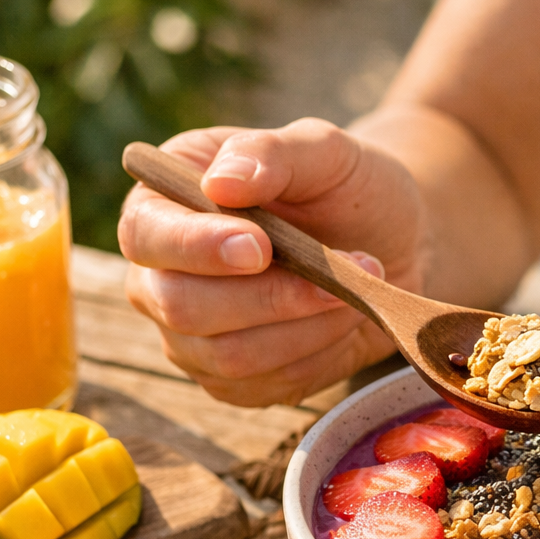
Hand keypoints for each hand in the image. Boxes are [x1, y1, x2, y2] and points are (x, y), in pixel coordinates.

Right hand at [118, 118, 427, 406]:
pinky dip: (318, 357)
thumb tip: (220, 184)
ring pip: (230, 357)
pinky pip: (266, 387)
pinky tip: (343, 322)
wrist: (392, 242)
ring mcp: (191, 337)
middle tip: (343, 271)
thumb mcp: (323, 151)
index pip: (147, 235)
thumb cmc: (346, 188)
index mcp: (163, 204)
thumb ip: (270, 155)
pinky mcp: (234, 382)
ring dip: (307, 327)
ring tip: (354, 291)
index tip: (261, 247)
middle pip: (181, 308)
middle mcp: (161, 276)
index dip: (198, 247)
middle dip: (271, 297)